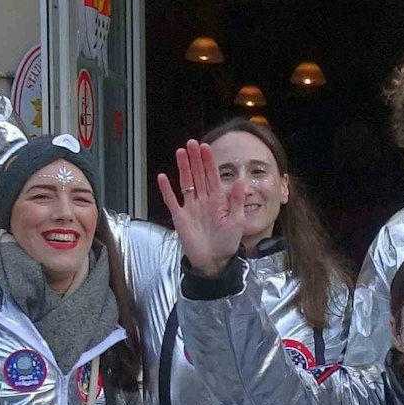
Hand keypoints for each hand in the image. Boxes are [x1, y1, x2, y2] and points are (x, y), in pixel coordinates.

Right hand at [158, 141, 248, 274]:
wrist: (214, 261)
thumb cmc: (228, 243)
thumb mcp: (237, 221)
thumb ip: (238, 201)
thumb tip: (241, 181)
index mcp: (218, 200)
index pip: (212, 176)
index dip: (208, 162)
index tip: (205, 147)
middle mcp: (203, 200)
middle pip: (198, 175)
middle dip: (195, 159)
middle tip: (191, 143)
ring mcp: (191, 207)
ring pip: (186, 183)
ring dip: (183, 168)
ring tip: (180, 152)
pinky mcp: (180, 217)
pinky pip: (172, 201)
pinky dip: (167, 190)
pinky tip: (163, 177)